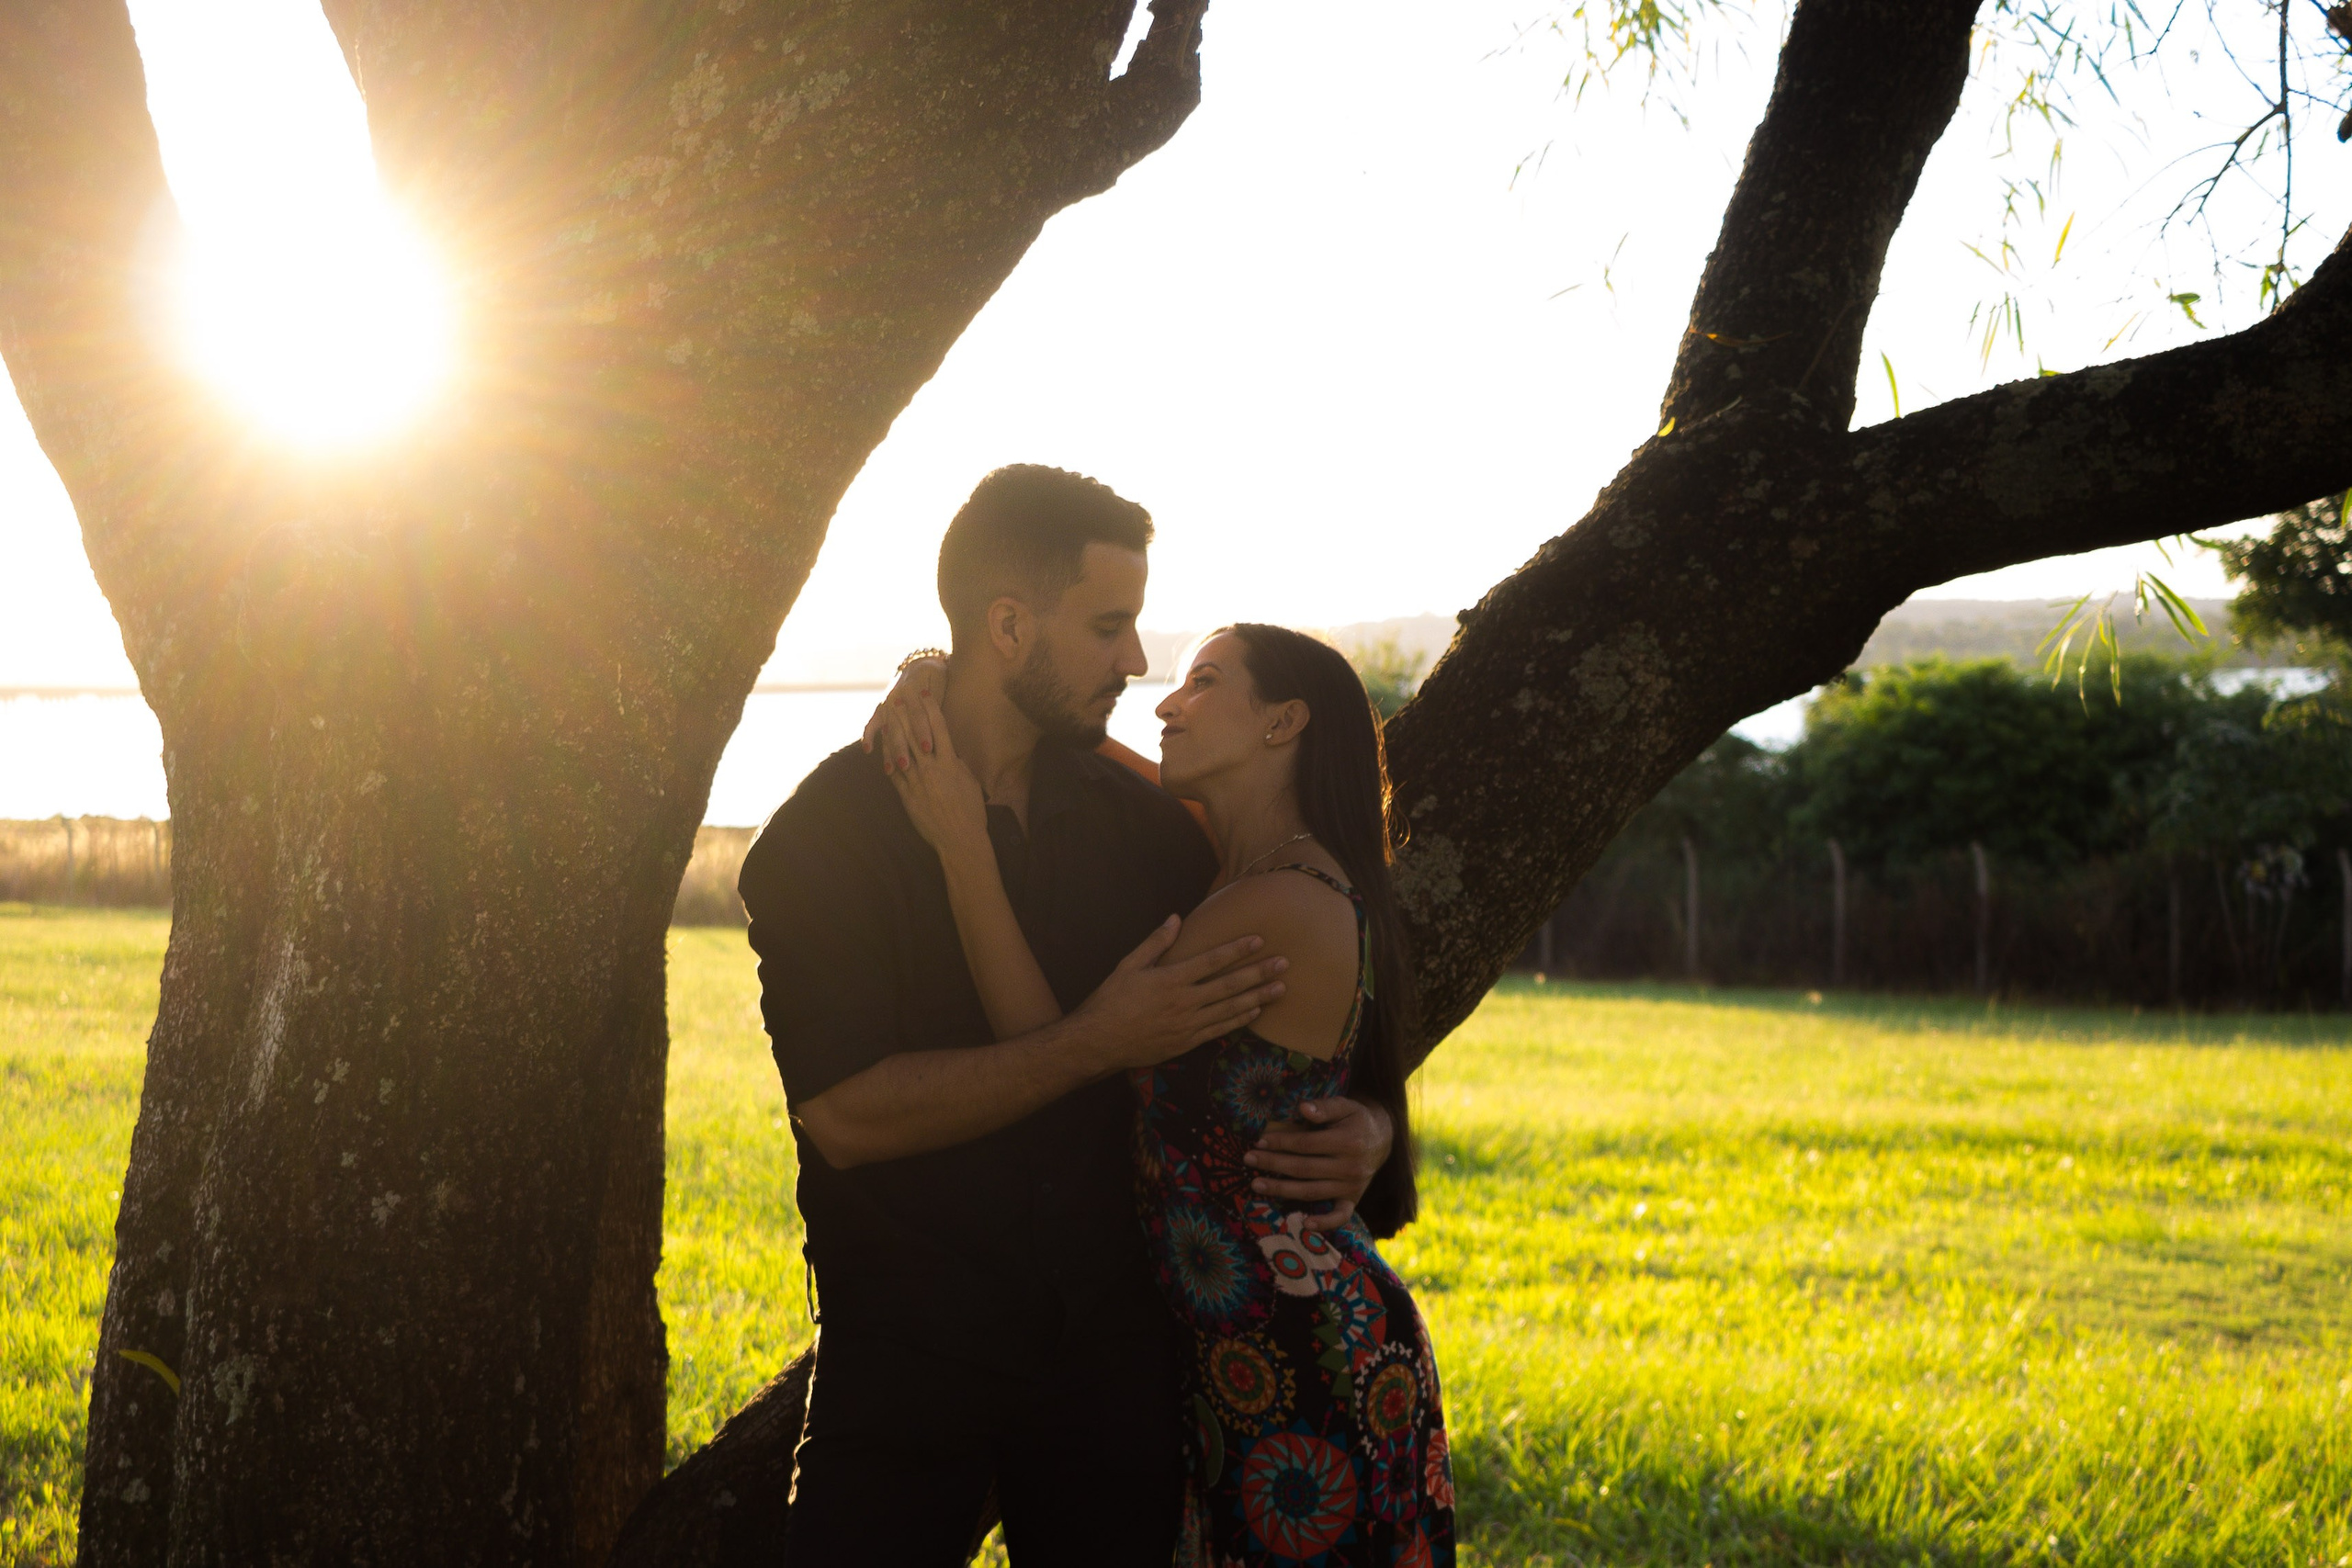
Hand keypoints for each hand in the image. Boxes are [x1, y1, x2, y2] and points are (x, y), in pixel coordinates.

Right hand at [863, 656, 947, 764]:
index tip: (929, 749)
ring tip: (891, 770)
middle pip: (900, 726)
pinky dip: (868, 735)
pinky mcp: (880, 708)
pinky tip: (867, 750)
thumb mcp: (942, 689)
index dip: (923, 731)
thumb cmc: (939, 682)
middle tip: (907, 766)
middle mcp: (898, 697)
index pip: (919, 715)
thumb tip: (953, 736)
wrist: (922, 664)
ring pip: (887, 730)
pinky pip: (872, 723)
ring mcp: (887, 703)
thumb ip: (941, 710)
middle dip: (903, 747)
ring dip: (889, 750)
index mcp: (915, 691)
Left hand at [884, 693, 987, 857]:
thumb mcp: (970, 782)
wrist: (959, 839)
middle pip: (915, 733)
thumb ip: (958, 765)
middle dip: (906, 712)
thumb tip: (951, 753)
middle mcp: (931, 768)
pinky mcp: (906, 796)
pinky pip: (893, 773)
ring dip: (893, 729)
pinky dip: (887, 757)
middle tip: (899, 696)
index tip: (924, 693)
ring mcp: (916, 782)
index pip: (939, 728)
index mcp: (950, 763)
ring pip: (901, 749)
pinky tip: (882, 746)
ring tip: (887, 714)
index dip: (930, 708)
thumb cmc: (971, 812)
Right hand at [1074, 918, 1288, 1071]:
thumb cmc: (1110, 1001)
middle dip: (1259, 973)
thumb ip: (1155, 942)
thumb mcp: (1127, 965)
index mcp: (1170, 979)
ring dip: (1258, 997)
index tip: (1259, 940)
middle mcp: (1183, 1002)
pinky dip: (1239, 1020)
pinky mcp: (1186, 1042)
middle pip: (1229, 986)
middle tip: (1284, 963)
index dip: (1237, 949)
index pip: (1211, 961)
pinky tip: (1255, 1012)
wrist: (1098, 1043)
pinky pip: (1219, 1030)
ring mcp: (1187, 1025)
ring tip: (1280, 988)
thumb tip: (1176, 918)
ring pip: (1230, 1009)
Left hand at [1244, 1097, 1393, 1231]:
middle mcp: (1351, 1167)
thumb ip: (1324, 1107)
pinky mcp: (1353, 1199)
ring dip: (1282, 1190)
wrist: (1382, 1139)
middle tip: (1248, 1159)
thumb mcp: (1345, 1106)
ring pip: (1312, 1191)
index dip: (1282, 1143)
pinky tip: (1305, 1223)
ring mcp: (1352, 1186)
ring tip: (1256, 1184)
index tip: (1260, 1141)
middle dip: (1273, 1164)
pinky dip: (1325, 1223)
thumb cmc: (1356, 1120)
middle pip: (1304, 1168)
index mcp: (1348, 1141)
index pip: (1307, 1144)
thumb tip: (1302, 1108)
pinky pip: (1340, 1216)